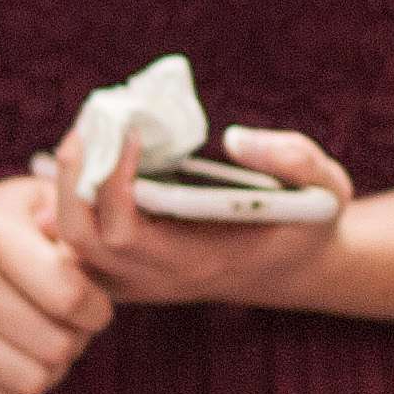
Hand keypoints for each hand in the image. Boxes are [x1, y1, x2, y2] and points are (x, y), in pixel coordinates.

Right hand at [0, 173, 109, 393]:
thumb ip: (78, 231)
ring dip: (53, 369)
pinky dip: (21, 385)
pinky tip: (20, 355)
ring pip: (30, 382)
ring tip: (49, 340)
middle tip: (73, 325)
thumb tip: (92, 258)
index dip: (97, 309)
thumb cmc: (6, 221)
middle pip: (54, 347)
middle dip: (77, 340)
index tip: (95, 303)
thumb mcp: (43, 203)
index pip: (68, 297)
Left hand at [43, 122, 354, 311]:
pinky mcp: (123, 263)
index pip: (124, 234)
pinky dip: (69, 192)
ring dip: (67, 178)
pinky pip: (74, 236)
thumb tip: (236, 139)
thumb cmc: (306, 223)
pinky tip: (89, 148)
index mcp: (197, 262)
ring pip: (68, 238)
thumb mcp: (326, 190)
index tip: (126, 127)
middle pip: (79, 237)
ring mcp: (133, 276)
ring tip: (92, 125)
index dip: (109, 179)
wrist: (291, 266)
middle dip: (74, 172)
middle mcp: (154, 277)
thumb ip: (295, 161)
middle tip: (95, 116)